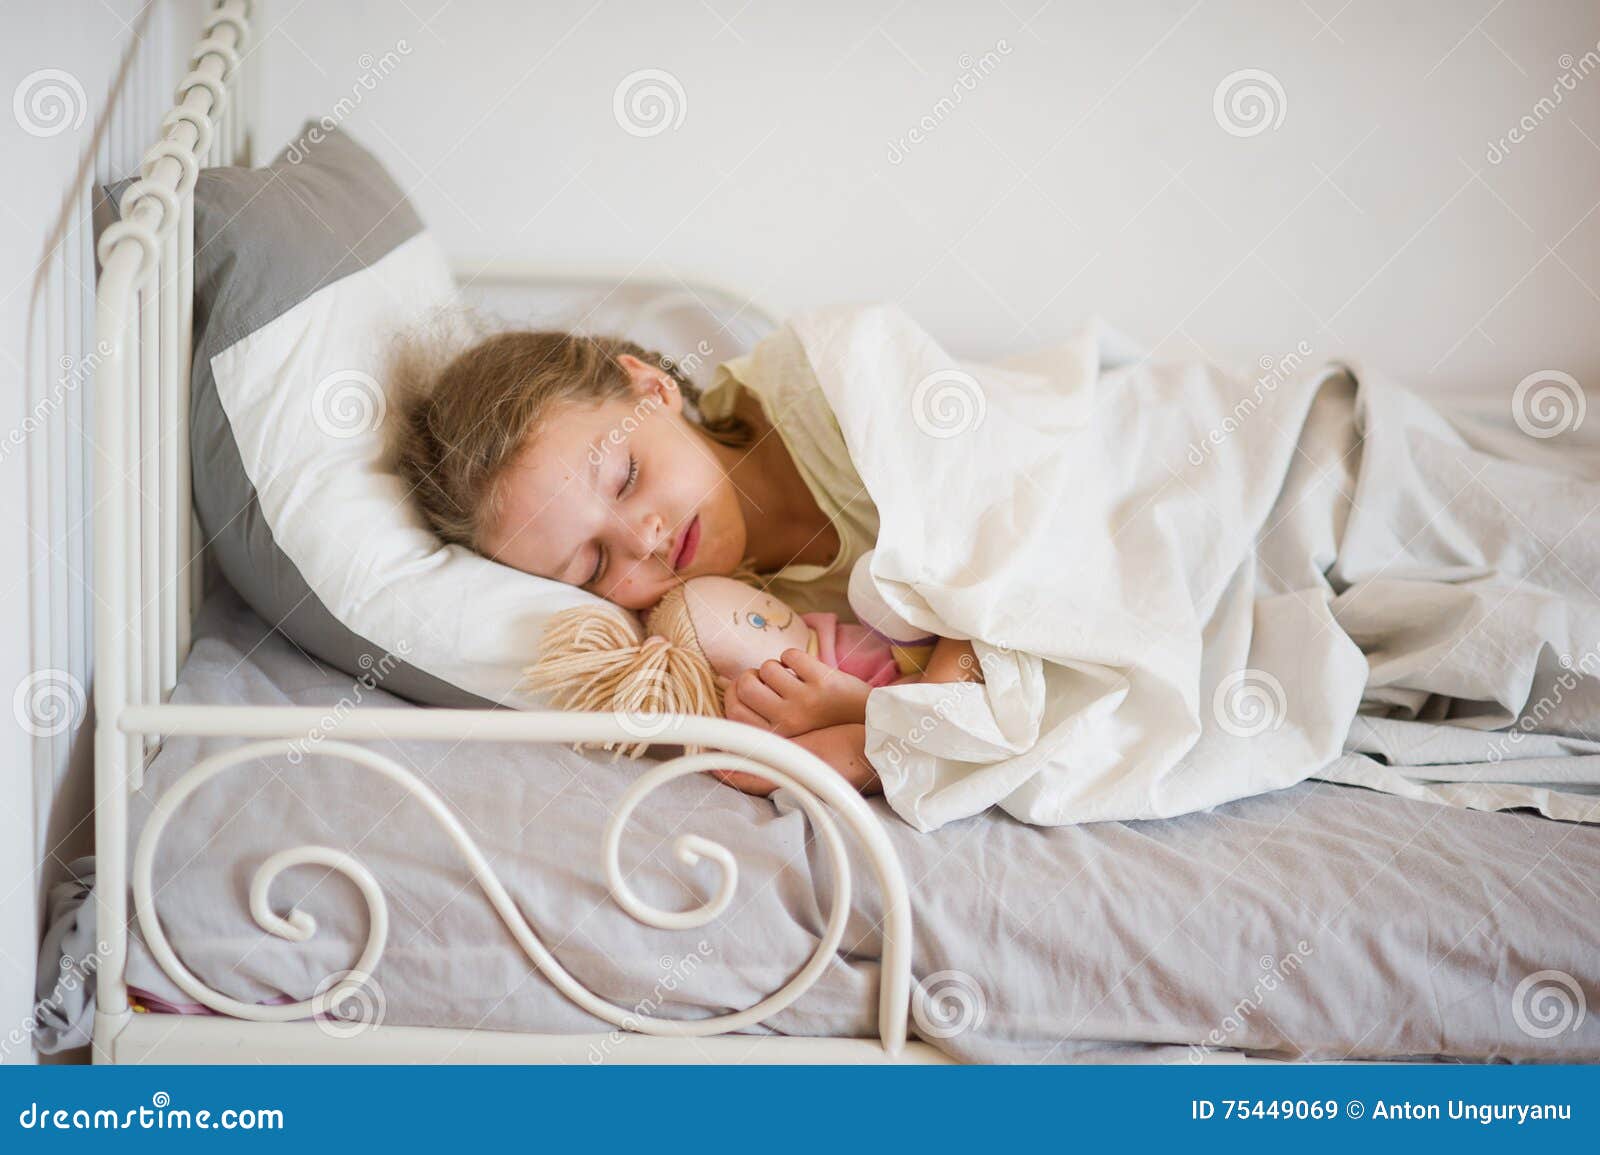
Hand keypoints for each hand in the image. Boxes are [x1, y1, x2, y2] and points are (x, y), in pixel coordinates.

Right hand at [723, 648, 872, 737]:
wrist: (866, 719)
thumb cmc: (821, 722)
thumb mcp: (787, 728)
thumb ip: (757, 712)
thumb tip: (723, 682)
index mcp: (776, 736)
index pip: (734, 712)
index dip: (734, 692)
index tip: (745, 686)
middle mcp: (788, 721)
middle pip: (745, 686)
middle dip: (752, 675)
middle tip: (766, 677)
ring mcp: (805, 701)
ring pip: (768, 667)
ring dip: (777, 666)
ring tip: (790, 675)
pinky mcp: (822, 681)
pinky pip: (790, 654)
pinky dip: (795, 657)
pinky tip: (805, 669)